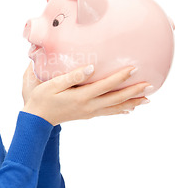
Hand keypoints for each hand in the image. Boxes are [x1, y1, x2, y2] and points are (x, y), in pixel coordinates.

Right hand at [22, 62, 150, 125]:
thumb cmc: (40, 98)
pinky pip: (108, 112)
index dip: (121, 77)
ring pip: (115, 108)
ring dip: (131, 103)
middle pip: (116, 99)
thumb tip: (90, 68)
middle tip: (150, 86)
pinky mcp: (86, 114)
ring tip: (146, 99)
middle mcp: (88, 106)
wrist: (35, 119)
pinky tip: (128, 109)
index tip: (134, 68)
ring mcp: (88, 112)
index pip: (106, 86)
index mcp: (80, 96)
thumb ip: (71, 76)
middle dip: (134, 92)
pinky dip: (120, 110)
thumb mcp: (51, 84)